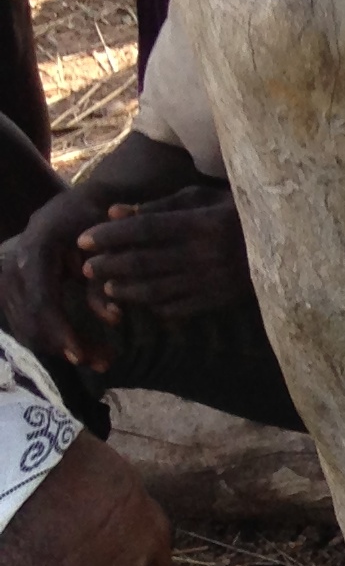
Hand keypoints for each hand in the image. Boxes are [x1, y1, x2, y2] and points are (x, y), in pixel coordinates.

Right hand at [0, 186, 105, 365]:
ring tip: (101, 358)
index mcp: (36, 249)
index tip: (82, 356)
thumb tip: (113, 319)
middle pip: (31, 318)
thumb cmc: (98, 219)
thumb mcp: (108, 244)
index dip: (61, 331)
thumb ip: (105, 281)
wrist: (78, 203)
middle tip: (103, 362)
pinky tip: (82, 346)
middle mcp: (14, 264)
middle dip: (65, 345)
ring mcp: (8, 277)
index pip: (43, 301)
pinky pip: (23, 321)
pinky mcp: (11, 288)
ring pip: (26, 325)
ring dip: (61, 346)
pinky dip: (51, 338)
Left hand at [79, 193, 252, 321]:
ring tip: (106, 285)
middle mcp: (206, 255)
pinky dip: (154, 305)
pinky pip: (178, 307)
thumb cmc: (242, 212)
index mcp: (202, 224)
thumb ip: (160, 205)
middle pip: (144, 262)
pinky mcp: (221, 300)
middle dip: (109, 265)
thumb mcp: (205, 198)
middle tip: (87, 266)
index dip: (110, 235)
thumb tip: (115, 212)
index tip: (84, 239)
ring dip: (125, 289)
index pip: (144, 229)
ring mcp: (213, 281)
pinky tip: (140, 300)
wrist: (293, 243)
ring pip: (156, 290)